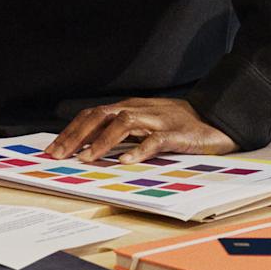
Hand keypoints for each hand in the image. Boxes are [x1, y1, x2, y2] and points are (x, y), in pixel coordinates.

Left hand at [45, 98, 234, 161]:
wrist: (218, 120)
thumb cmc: (178, 125)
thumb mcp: (146, 126)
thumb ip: (122, 133)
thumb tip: (89, 148)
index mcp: (129, 108)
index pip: (92, 115)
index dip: (71, 130)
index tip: (53, 148)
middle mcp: (140, 110)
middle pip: (101, 116)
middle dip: (77, 135)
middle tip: (60, 155)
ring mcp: (158, 120)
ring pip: (124, 123)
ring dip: (102, 141)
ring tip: (86, 158)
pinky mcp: (177, 134)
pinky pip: (156, 140)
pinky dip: (139, 149)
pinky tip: (125, 161)